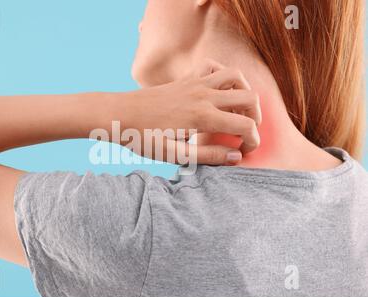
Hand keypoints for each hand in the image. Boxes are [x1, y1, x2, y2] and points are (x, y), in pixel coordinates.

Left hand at [120, 59, 261, 164]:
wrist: (117, 114)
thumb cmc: (141, 138)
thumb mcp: (173, 154)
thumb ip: (207, 156)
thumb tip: (236, 156)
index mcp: (202, 117)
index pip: (244, 125)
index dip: (253, 140)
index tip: (245, 151)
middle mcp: (203, 95)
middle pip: (248, 97)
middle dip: (255, 116)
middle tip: (246, 132)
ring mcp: (194, 83)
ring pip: (235, 76)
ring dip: (245, 91)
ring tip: (239, 110)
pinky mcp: (185, 79)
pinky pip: (212, 66)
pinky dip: (223, 74)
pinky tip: (219, 90)